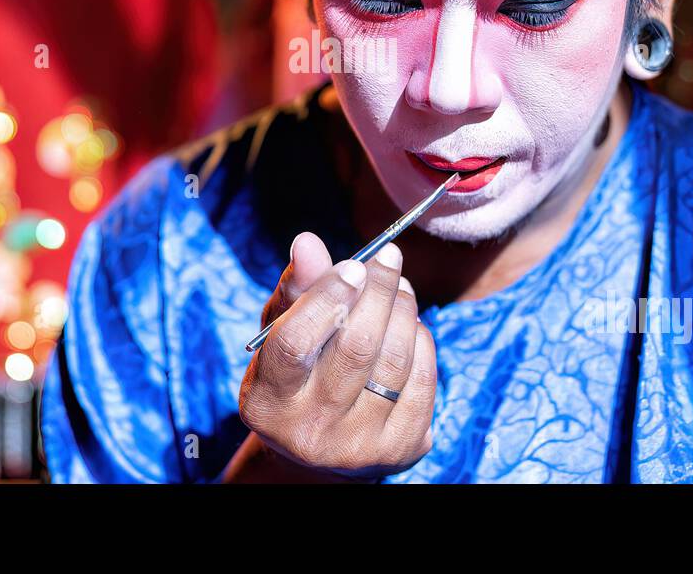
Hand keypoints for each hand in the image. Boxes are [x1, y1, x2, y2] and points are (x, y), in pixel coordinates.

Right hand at [231, 232, 435, 480]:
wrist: (323, 450)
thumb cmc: (298, 373)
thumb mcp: (283, 333)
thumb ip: (296, 288)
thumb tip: (308, 242)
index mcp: (268, 403)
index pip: (295, 343)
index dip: (328, 297)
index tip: (354, 264)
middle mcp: (310, 433)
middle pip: (356, 348)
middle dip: (378, 292)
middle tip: (388, 257)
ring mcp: (359, 447)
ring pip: (395, 361)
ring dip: (403, 311)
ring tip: (400, 285)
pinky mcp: (402, 450)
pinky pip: (424, 380)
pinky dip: (420, 341)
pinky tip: (410, 324)